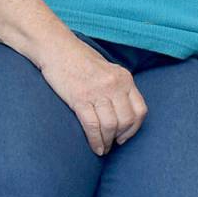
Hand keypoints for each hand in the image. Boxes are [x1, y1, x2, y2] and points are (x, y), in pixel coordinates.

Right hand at [39, 38, 147, 155]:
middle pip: (126, 120)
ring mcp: (98, 91)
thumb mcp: (108, 70)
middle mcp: (114, 84)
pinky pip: (92, 126)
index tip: (125, 136)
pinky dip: (95, 141)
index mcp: (124, 77)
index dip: (134, 128)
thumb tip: (122, 113)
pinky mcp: (80, 98)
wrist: (56, 48)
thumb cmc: (80, 60)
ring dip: (108, 141)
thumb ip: (117, 87)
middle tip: (113, 144)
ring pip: (111, 126)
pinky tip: (95, 147)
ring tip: (103, 148)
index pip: (140, 109)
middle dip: (120, 137)